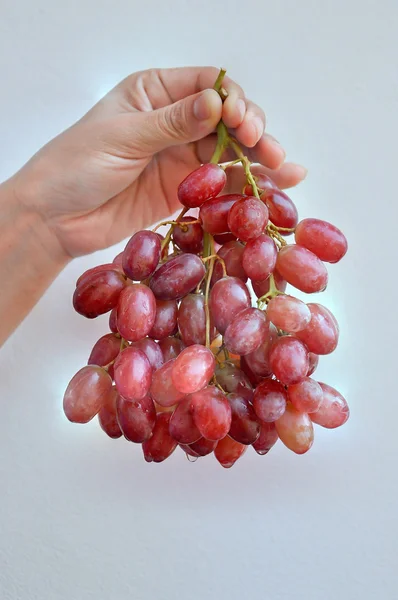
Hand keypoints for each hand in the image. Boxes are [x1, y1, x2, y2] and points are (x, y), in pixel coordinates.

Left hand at [14, 66, 306, 257]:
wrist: (55, 219)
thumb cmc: (76, 165)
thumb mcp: (123, 136)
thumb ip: (173, 123)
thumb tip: (217, 104)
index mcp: (155, 92)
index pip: (207, 86)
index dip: (232, 101)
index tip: (242, 122)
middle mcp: (173, 121)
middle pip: (226, 120)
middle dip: (252, 132)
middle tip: (268, 150)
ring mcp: (179, 157)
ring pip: (228, 154)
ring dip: (258, 161)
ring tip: (286, 172)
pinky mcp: (182, 190)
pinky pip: (218, 185)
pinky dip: (244, 187)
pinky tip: (271, 189)